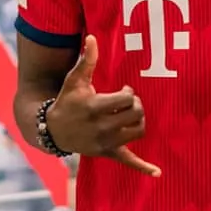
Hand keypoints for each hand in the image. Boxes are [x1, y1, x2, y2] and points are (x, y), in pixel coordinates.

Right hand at [45, 35, 160, 176]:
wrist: (53, 129)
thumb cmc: (67, 100)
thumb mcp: (75, 80)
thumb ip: (86, 60)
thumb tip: (92, 38)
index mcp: (94, 106)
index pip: (127, 98)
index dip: (130, 92)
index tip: (125, 90)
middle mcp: (101, 126)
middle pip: (137, 114)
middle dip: (137, 104)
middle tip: (130, 102)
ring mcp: (105, 142)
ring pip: (138, 132)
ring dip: (139, 121)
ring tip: (131, 115)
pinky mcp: (107, 153)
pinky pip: (128, 162)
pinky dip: (143, 167)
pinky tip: (157, 173)